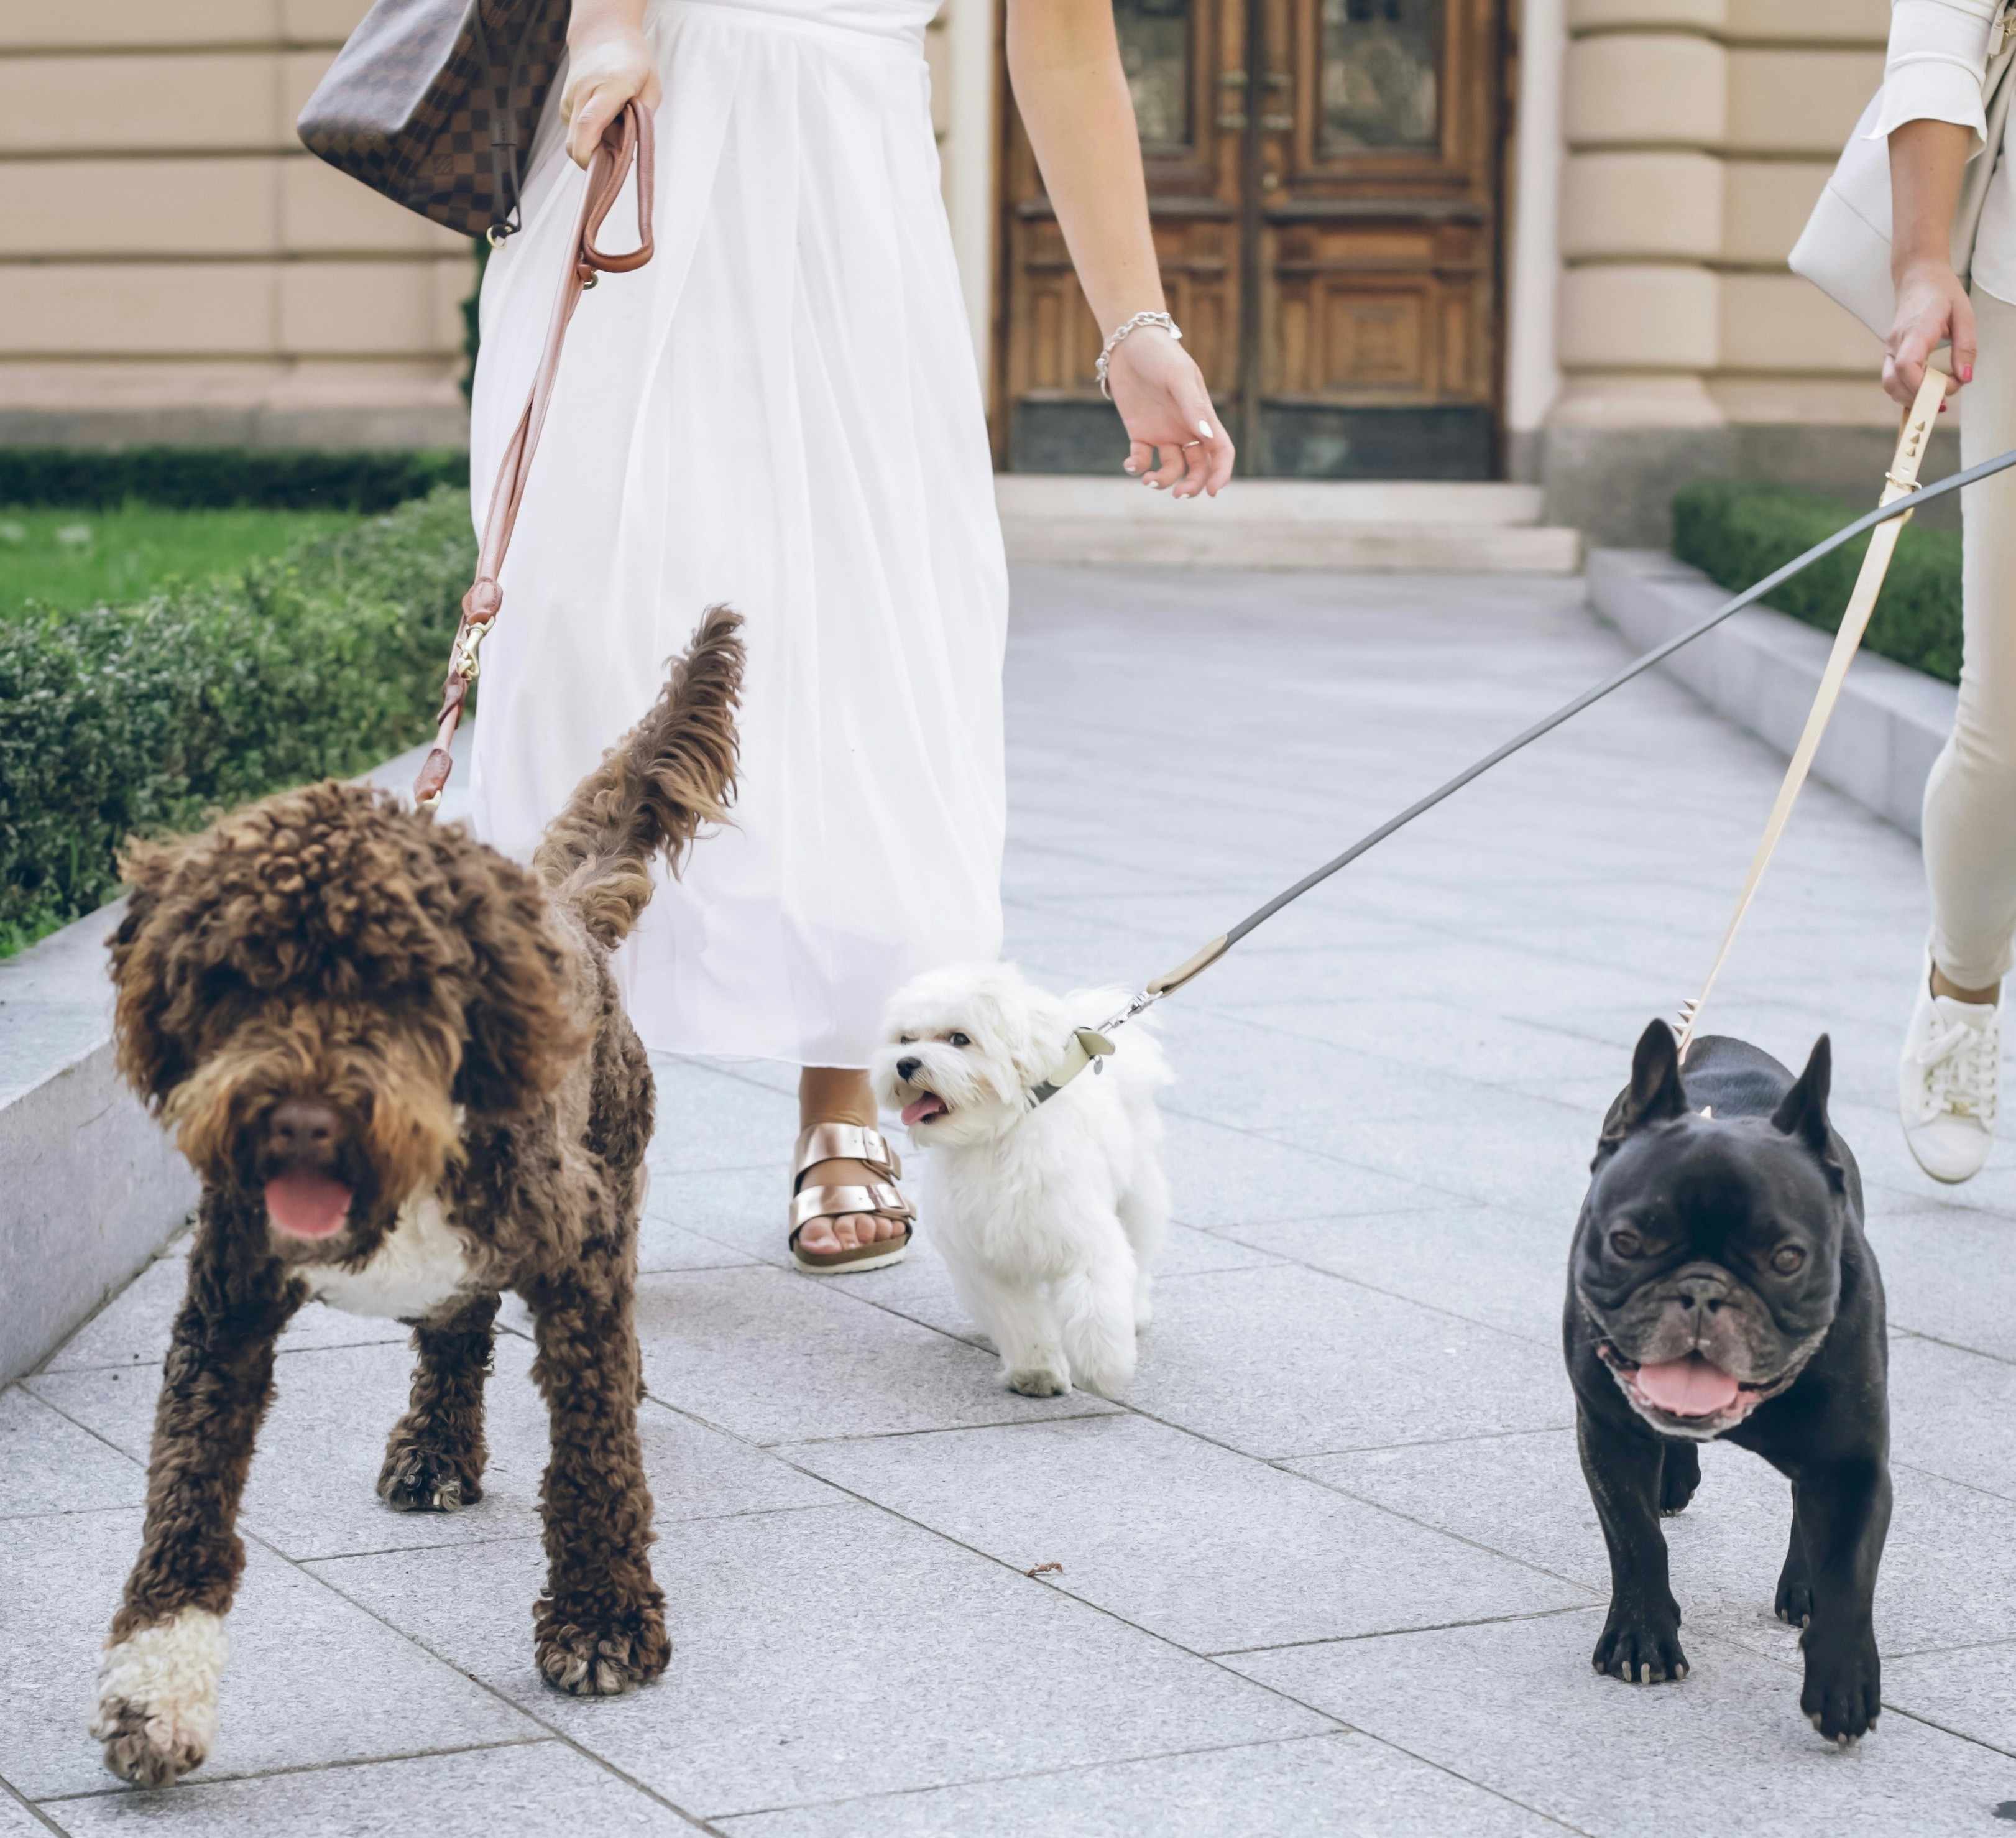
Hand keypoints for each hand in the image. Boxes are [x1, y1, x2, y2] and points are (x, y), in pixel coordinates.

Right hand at [561, 25, 661, 167]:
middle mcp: (583, 93)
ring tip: (615, 128)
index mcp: (609, 86)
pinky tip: (604, 121)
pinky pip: (576, 134)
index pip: (589, 123)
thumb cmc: (633, 61)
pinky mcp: (564, 107)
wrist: (601, 33)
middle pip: (576, 143)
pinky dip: (591, 137)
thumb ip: (642, 121)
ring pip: (576, 143)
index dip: (589, 153)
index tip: (598, 170)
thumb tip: (625, 152)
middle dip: (597, 160)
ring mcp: (569, 100)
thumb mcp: (651, 87)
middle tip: (620, 154)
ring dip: (596, 147)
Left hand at [1106, 327, 1234, 496]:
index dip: (1221, 473)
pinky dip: (1137, 467)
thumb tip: (1205, 435)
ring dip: (1163, 480)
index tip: (1212, 492)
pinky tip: (1131, 464)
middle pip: (1198, 467)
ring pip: (1171, 468)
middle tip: (1178, 494)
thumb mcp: (1179, 377)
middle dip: (1192, 484)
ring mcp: (1163, 432)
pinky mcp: (1140, 432)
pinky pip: (1142, 458)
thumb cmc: (1161, 355)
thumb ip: (1193, 407)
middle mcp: (1186, 428)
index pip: (1221, 451)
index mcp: (1203, 417)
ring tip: (1148, 480)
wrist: (1128, 342)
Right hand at [1884, 255, 1973, 406]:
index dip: (1923, 386)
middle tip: (1945, 401)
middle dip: (1919, 399)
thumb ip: (1965, 348)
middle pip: (1894, 383)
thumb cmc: (1941, 293)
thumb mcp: (1964, 316)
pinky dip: (1908, 392)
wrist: (1918, 278)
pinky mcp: (1891, 355)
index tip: (1948, 387)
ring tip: (1937, 399)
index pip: (1906, 366)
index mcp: (1916, 330)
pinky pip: (1893, 381)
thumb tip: (1966, 378)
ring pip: (1890, 386)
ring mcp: (1890, 350)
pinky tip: (1927, 392)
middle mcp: (1896, 343)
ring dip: (1912, 399)